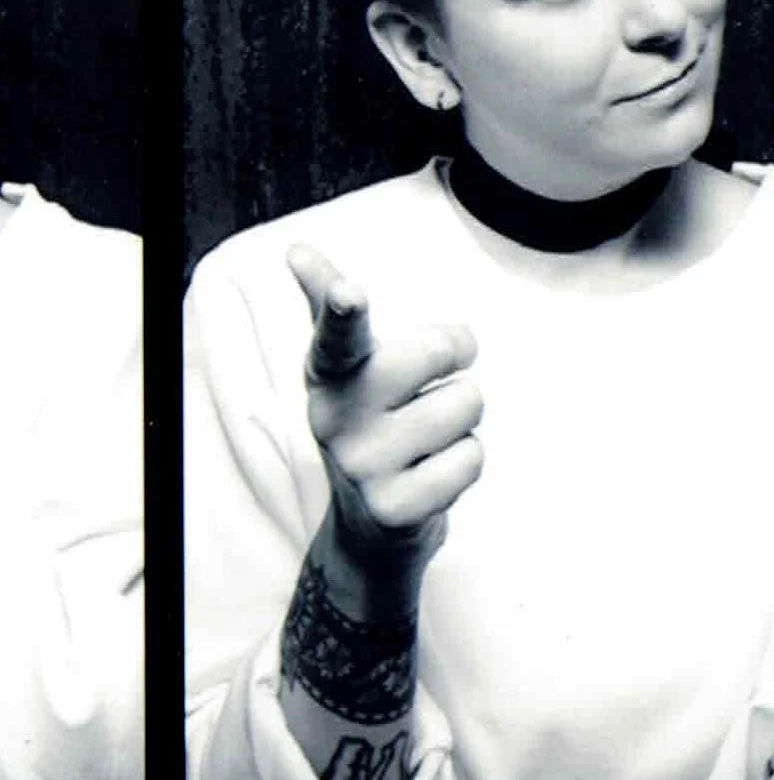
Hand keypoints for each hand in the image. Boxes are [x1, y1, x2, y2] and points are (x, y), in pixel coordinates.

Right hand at [287, 243, 483, 583]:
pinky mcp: (395, 508)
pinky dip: (465, 463)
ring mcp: (363, 465)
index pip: (336, 332)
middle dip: (454, 362)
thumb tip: (297, 250)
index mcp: (329, 372)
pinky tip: (431, 474)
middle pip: (437, 350)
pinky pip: (471, 458)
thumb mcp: (347, 368)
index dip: (344, 307)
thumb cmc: (371, 420)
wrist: (368, 528)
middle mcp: (336, 416)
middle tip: (426, 390)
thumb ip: (332, 307)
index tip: (352, 291)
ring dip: (463, 419)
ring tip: (425, 438)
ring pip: (466, 404)